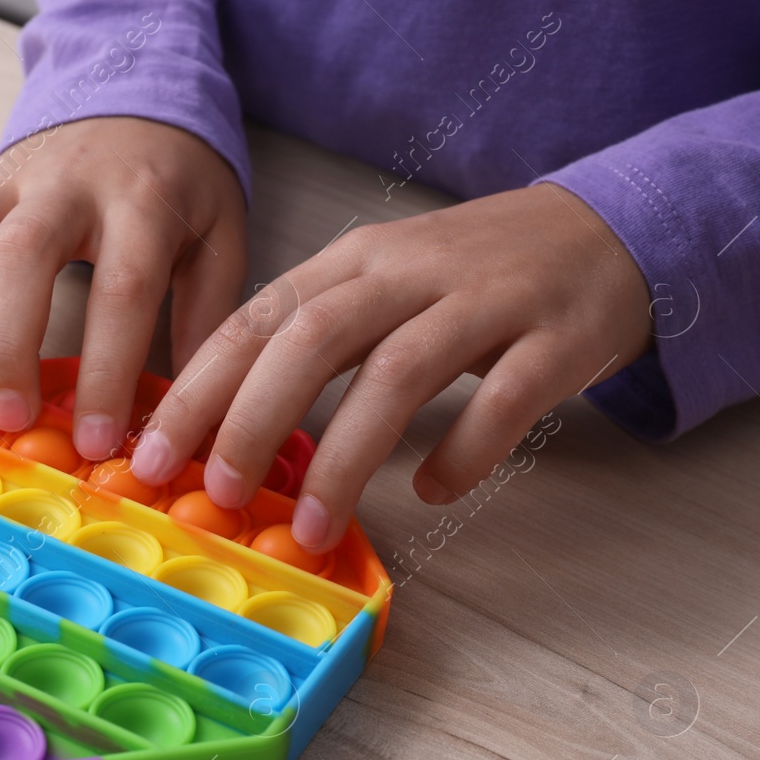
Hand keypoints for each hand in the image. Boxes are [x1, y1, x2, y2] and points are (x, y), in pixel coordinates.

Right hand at [0, 116, 246, 459]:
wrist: (136, 94)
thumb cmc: (178, 185)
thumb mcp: (219, 239)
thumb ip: (206, 318)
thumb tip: (188, 413)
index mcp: (144, 200)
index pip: (122, 288)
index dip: (107, 369)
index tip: (96, 439)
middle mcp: (70, 185)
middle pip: (24, 256)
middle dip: (12, 344)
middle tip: (12, 418)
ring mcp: (12, 183)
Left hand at [130, 184, 653, 551]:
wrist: (608, 232)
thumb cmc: (473, 278)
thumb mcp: (380, 287)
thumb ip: (311, 342)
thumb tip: (224, 428)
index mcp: (354, 261)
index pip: (258, 318)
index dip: (199, 389)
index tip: (151, 456)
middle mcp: (411, 272)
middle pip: (314, 338)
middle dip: (254, 420)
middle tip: (218, 494)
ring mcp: (487, 301)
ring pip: (399, 372)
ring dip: (347, 456)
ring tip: (313, 526)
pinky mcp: (555, 337)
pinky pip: (503, 401)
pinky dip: (463, 452)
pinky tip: (434, 492)